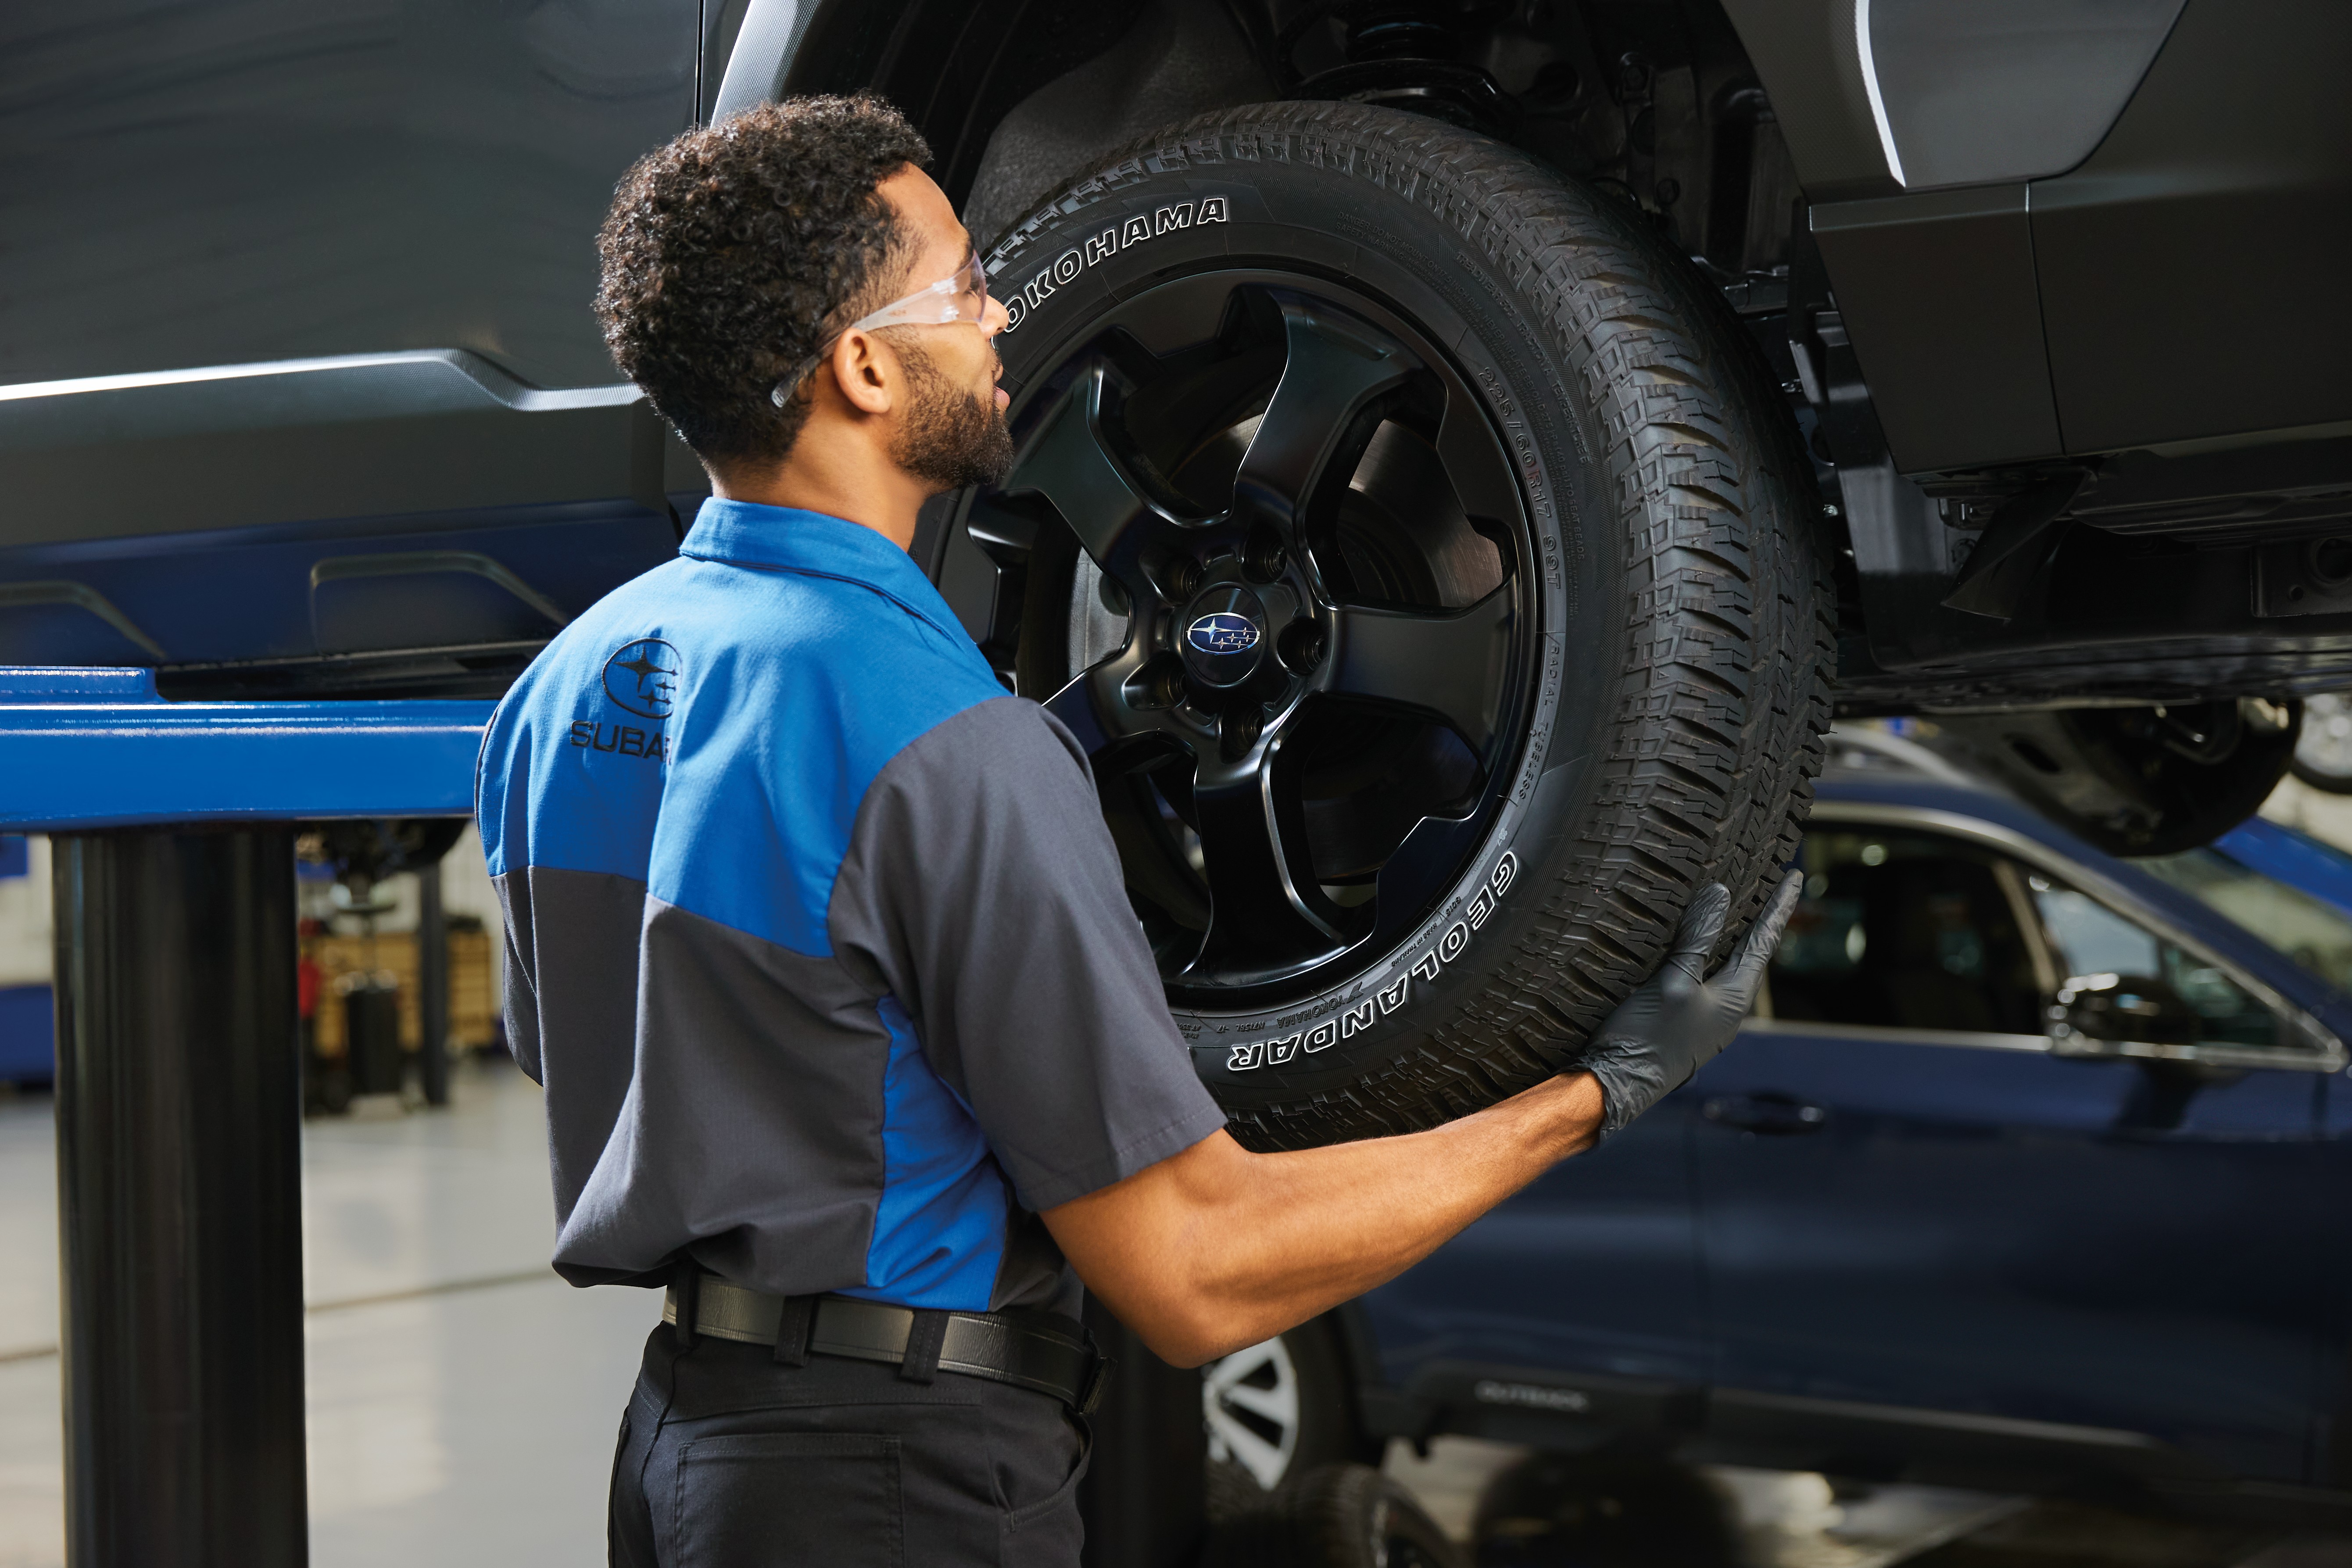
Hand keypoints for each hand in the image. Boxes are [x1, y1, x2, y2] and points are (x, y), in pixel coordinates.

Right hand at [1579, 871, 1802, 1137]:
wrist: (1614, 1087)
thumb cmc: (1646, 1037)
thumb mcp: (1674, 982)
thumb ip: (1697, 939)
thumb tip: (1721, 894)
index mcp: (1735, 998)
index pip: (1764, 940)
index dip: (1779, 905)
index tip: (1796, 874)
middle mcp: (1727, 1009)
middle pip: (1749, 952)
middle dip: (1758, 918)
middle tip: (1768, 884)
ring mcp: (1704, 1018)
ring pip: (1724, 965)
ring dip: (1729, 935)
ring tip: (1734, 907)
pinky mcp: (1681, 1023)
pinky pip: (1702, 977)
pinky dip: (1704, 952)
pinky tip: (1690, 943)